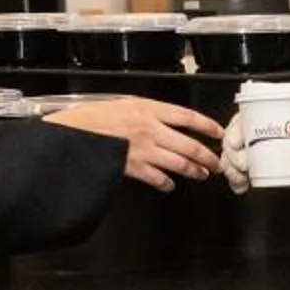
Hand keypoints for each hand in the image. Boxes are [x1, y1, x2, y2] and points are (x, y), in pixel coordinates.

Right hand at [44, 97, 223, 189]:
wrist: (72, 134)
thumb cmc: (91, 118)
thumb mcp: (122, 104)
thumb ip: (145, 113)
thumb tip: (164, 121)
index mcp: (148, 109)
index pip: (188, 117)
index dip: (207, 125)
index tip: (217, 132)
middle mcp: (151, 129)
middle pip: (190, 145)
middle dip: (208, 157)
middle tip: (216, 163)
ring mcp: (144, 150)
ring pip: (179, 163)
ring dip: (194, 171)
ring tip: (201, 174)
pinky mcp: (134, 168)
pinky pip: (158, 178)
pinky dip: (167, 183)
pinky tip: (170, 185)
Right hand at [223, 105, 289, 193]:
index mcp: (278, 113)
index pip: (247, 116)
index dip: (236, 128)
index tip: (237, 142)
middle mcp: (269, 130)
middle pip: (237, 138)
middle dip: (232, 153)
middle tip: (243, 165)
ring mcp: (268, 150)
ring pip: (238, 156)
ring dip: (232, 168)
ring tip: (240, 180)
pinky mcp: (271, 168)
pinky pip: (247, 173)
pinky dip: (239, 180)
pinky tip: (241, 187)